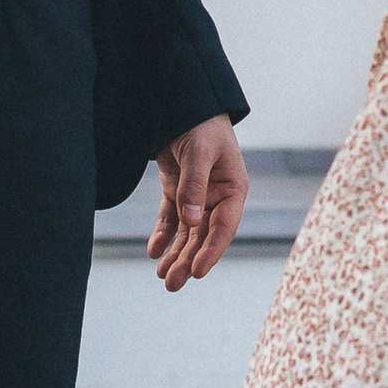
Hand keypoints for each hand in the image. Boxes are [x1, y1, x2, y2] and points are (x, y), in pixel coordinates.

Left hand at [149, 115, 248, 290]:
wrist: (183, 103)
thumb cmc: (201, 124)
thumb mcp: (199, 152)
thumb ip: (194, 186)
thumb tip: (191, 221)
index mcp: (233, 189)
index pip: (224, 227)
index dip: (212, 250)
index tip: (198, 271)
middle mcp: (217, 198)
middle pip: (203, 236)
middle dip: (188, 260)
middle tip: (172, 283)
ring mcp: (197, 197)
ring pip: (187, 233)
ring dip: (176, 254)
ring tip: (163, 276)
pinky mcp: (177, 192)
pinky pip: (171, 220)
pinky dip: (163, 235)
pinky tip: (153, 251)